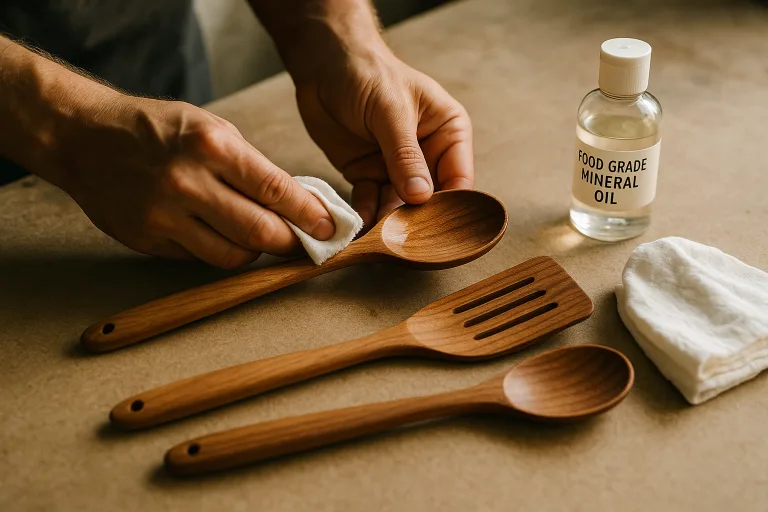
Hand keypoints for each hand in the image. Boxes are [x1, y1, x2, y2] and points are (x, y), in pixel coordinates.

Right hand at [54, 96, 335, 267]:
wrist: (83, 136)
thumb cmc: (155, 128)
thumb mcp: (210, 127)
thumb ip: (251, 166)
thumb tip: (293, 204)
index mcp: (211, 146)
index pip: (276, 190)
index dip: (309, 215)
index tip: (329, 228)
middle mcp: (187, 183)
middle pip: (259, 232)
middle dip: (291, 243)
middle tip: (304, 244)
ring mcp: (164, 216)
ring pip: (232, 255)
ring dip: (257, 252)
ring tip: (262, 239)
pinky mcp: (147, 240)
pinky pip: (199, 259)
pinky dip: (219, 251)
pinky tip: (220, 235)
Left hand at [294, 44, 473, 228]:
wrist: (323, 65)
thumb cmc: (367, 74)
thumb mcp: (390, 111)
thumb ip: (405, 155)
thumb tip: (422, 196)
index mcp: (448, 133)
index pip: (458, 178)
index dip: (450, 205)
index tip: (437, 230)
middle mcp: (427, 155)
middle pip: (430, 199)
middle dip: (416, 220)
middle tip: (404, 240)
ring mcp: (396, 168)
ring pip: (398, 206)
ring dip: (388, 223)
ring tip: (379, 239)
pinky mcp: (368, 175)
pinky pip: (370, 203)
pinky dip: (364, 216)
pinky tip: (357, 229)